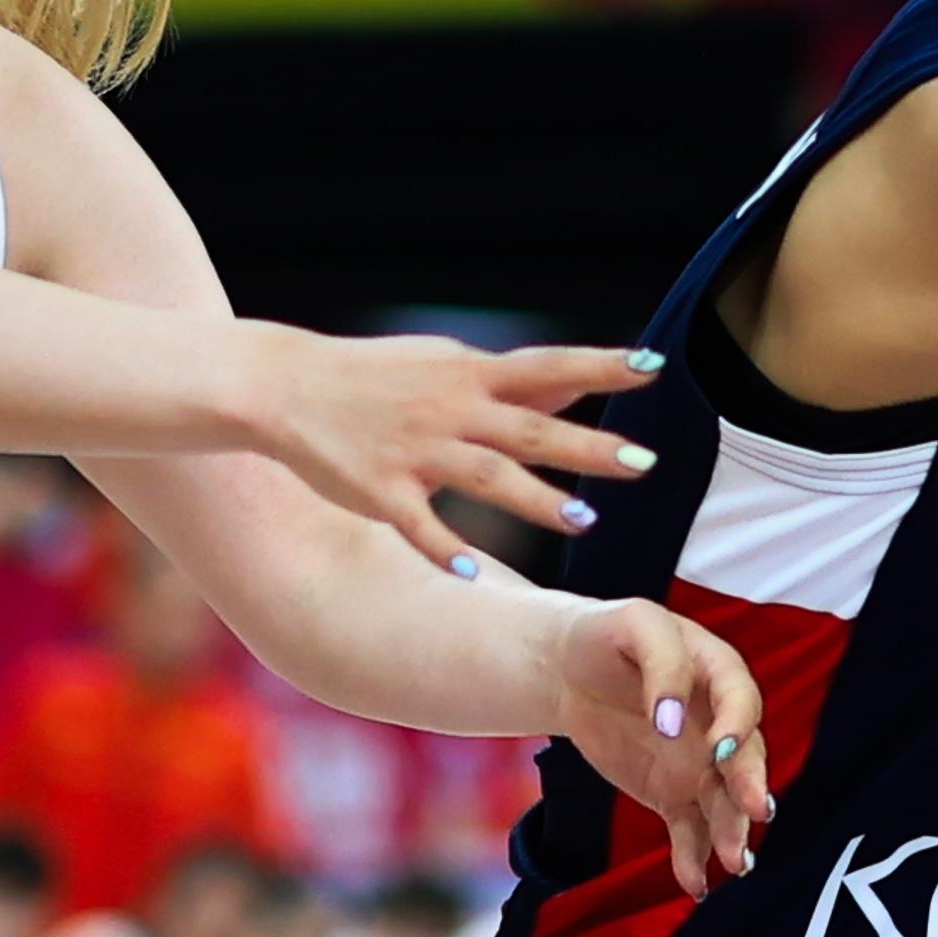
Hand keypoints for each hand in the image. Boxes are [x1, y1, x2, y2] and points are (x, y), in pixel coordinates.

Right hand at [248, 327, 665, 567]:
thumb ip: (509, 381)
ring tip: (586, 523)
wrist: (283, 385)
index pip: (547, 367)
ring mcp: (415, 451)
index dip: (601, 367)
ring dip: (538, 501)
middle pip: (531, 430)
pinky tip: (471, 573)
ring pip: (487, 479)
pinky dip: (443, 549)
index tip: (653, 367)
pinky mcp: (379, 489)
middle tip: (645, 463)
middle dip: (589, 448)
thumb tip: (578, 379)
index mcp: (468, 376)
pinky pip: (418, 526)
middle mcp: (449, 410)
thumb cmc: (374, 376)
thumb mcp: (444, 363)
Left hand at [548, 597, 774, 892]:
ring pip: (723, 803)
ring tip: (737, 863)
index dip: (736, 726)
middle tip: (755, 813)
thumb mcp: (634, 626)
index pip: (741, 701)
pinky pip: (690, 830)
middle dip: (750, 788)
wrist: (570, 670)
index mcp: (718, 674)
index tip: (719, 750)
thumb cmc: (607, 636)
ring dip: (732, 832)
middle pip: (745, 759)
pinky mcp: (673, 795)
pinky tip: (696, 884)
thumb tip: (670, 720)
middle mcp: (719, 724)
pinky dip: (694, 858)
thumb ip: (662, 664)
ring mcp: (698, 764)